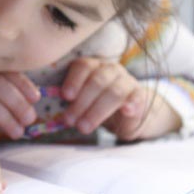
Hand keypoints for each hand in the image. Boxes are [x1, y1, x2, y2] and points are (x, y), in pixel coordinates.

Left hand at [61, 57, 180, 140]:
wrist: (126, 113)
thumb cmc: (96, 104)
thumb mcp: (82, 100)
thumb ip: (70, 100)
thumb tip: (54, 111)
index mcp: (93, 66)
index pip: (83, 66)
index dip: (74, 80)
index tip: (65, 96)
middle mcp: (111, 69)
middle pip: (97, 81)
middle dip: (81, 102)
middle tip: (69, 120)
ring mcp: (127, 81)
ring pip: (114, 92)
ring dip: (97, 111)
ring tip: (83, 127)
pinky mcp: (140, 96)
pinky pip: (136, 98)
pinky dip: (131, 104)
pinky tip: (126, 111)